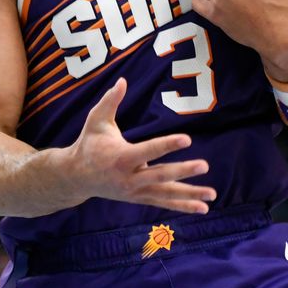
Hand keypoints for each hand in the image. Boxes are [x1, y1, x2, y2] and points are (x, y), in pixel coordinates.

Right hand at [61, 78, 213, 213]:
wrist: (76, 176)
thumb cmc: (88, 144)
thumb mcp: (95, 121)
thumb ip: (110, 101)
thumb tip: (123, 80)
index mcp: (120, 157)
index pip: (148, 151)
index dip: (167, 145)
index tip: (187, 139)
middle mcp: (129, 178)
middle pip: (160, 175)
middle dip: (183, 171)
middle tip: (204, 165)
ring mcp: (135, 191)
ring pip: (165, 193)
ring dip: (190, 195)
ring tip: (212, 194)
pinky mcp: (139, 198)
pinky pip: (163, 202)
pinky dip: (183, 205)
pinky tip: (202, 207)